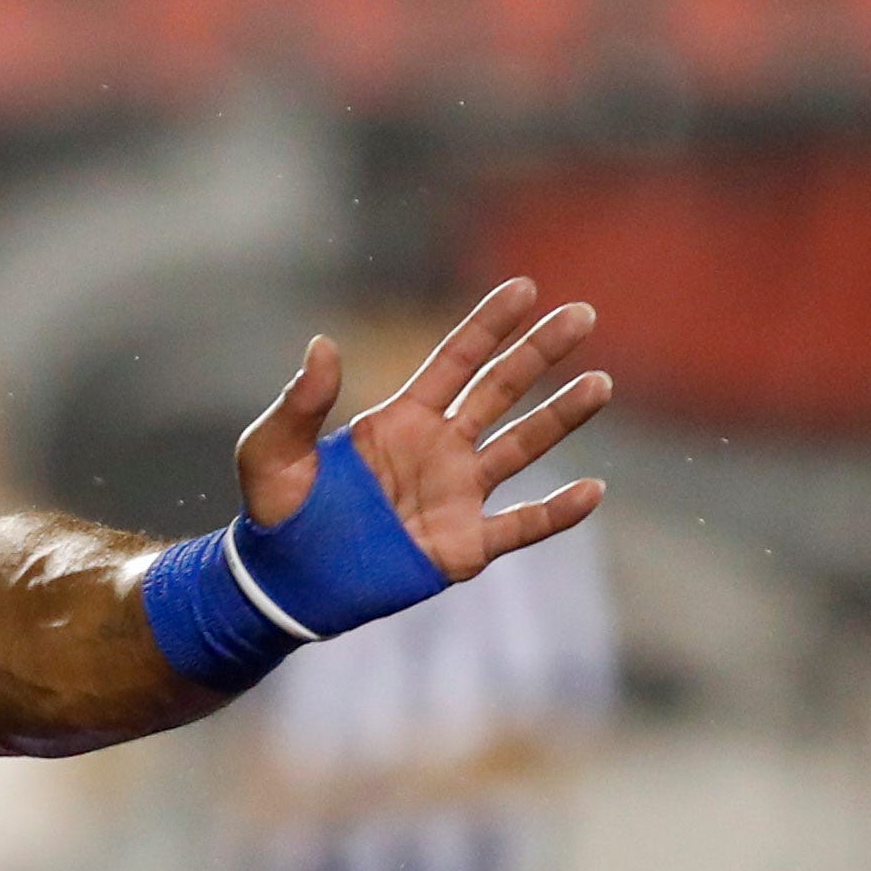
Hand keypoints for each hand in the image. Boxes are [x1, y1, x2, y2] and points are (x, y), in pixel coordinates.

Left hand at [234, 281, 611, 580]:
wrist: (281, 583)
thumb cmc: (274, 513)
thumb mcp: (271, 450)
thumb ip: (299, 401)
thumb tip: (322, 343)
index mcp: (401, 420)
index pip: (456, 361)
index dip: (489, 325)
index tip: (526, 288)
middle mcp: (438, 450)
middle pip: (500, 390)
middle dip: (539, 352)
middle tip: (583, 315)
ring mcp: (455, 496)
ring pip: (521, 447)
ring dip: (560, 417)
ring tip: (599, 384)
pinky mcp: (461, 547)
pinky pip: (520, 527)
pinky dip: (556, 513)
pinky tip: (593, 492)